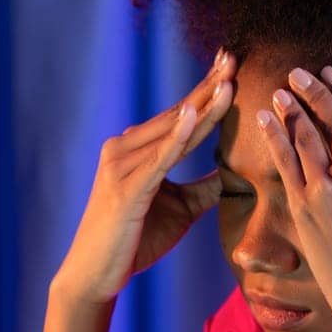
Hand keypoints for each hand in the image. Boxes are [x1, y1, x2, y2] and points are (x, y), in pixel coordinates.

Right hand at [53, 50, 236, 305]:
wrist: (95, 275)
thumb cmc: (134, 242)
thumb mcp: (180, 210)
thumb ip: (203, 188)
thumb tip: (235, 173)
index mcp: (136, 151)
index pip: (178, 115)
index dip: (205, 90)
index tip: (230, 65)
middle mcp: (123, 149)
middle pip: (176, 114)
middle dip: (207, 86)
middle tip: (234, 57)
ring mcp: (121, 167)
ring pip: (172, 132)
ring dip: (202, 106)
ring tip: (228, 80)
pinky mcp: (125, 189)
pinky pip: (158, 159)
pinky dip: (177, 136)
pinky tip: (195, 114)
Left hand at [255, 65, 331, 331]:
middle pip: (331, 117)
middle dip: (313, 91)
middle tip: (299, 73)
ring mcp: (328, 185)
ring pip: (305, 135)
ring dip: (291, 109)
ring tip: (280, 91)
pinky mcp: (304, 206)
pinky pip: (286, 161)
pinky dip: (274, 136)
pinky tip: (265, 118)